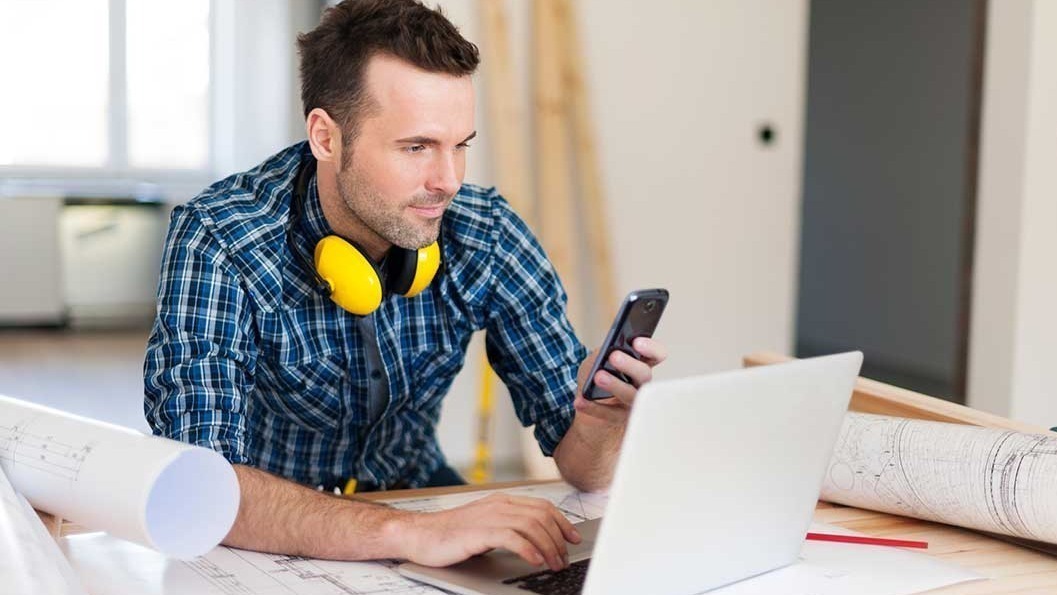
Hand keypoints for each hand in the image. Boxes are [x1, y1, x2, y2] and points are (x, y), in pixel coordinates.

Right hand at [398, 493, 581, 569]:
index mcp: (502, 501)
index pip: (542, 506)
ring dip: (548, 546)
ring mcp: (489, 516)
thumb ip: (509, 528)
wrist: (420, 535)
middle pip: (541, 516)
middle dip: (558, 539)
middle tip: (564, 558)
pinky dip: (529, 549)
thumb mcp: (486, 526)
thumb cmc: (451, 535)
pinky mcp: (479, 531)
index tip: (573, 538)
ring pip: (531, 526)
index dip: (562, 522)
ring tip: (553, 563)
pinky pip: (512, 537)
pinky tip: (535, 561)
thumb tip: (536, 542)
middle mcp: (499, 505)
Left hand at [574, 337, 667, 425]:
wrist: (586, 399)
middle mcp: (642, 383)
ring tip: (598, 376)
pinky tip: (580, 401)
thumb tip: (605, 353)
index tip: (636, 342)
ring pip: (631, 396)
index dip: (651, 349)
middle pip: (645, 375)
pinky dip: (593, 408)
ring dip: (615, 385)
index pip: (657, 355)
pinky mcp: (620, 418)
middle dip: (630, 365)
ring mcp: (633, 402)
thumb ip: (603, 353)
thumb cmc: (596, 372)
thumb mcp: (597, 357)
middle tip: (614, 356)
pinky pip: (610, 414)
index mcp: (641, 363)